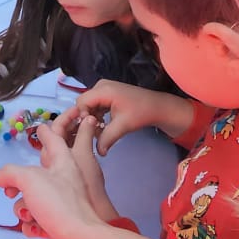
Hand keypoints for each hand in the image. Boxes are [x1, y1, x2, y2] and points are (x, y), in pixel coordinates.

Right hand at [0, 115, 111, 238]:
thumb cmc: (58, 202)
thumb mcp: (29, 179)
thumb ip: (9, 173)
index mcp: (63, 163)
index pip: (53, 142)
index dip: (46, 133)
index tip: (40, 127)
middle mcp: (63, 182)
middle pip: (35, 176)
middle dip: (18, 184)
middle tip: (9, 190)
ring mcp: (59, 204)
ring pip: (30, 201)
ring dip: (23, 209)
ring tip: (29, 214)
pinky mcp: (56, 225)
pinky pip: (34, 221)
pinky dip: (32, 225)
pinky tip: (37, 229)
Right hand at [66, 81, 199, 153]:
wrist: (157, 107)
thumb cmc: (141, 113)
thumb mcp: (123, 126)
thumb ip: (107, 138)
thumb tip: (98, 152)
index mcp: (103, 90)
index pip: (81, 102)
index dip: (83, 117)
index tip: (91, 129)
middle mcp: (101, 86)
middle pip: (84, 103)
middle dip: (88, 118)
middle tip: (96, 132)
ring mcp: (105, 88)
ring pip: (90, 105)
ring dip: (93, 118)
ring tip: (102, 130)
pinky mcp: (108, 93)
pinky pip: (96, 104)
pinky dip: (98, 115)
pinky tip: (105, 125)